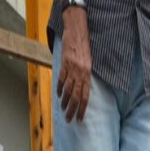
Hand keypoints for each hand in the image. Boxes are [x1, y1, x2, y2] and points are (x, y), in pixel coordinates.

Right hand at [57, 8, 91, 122]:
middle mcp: (80, 72)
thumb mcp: (90, 62)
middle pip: (76, 96)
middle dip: (73, 109)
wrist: (77, 30)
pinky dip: (60, 89)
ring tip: (63, 111)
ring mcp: (71, 68)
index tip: (80, 119)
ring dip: (65, 102)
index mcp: (88, 73)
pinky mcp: (64, 63)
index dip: (82, 108)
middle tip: (70, 120)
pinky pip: (61, 79)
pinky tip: (59, 96)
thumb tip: (83, 89)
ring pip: (68, 89)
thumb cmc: (85, 47)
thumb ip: (86, 75)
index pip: (85, 96)